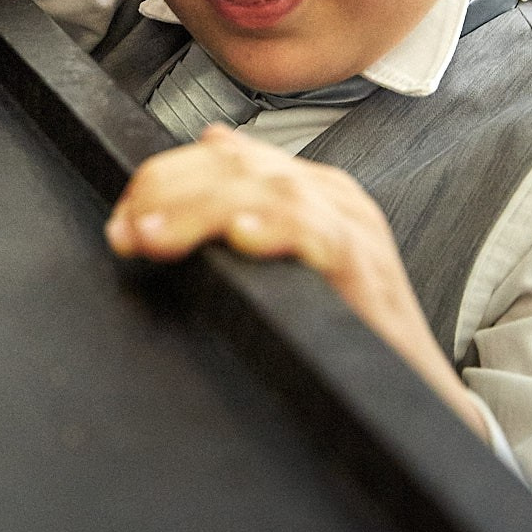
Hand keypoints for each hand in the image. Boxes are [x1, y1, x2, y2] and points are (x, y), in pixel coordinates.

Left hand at [106, 125, 488, 438]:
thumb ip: (248, 199)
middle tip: (127, 231)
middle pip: (238, 166)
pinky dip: (278, 230)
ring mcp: (353, 227)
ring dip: (202, 210)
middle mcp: (329, 195)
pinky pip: (322, 235)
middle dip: (170, 192)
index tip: (121, 222)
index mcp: (305, 186)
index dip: (163, 180)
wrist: (410, 393)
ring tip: (156, 236)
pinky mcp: (368, 269)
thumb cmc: (339, 326)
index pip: (224, 156)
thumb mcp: (286, 252)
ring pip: (270, 190)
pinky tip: (240, 238)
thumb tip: (210, 139)